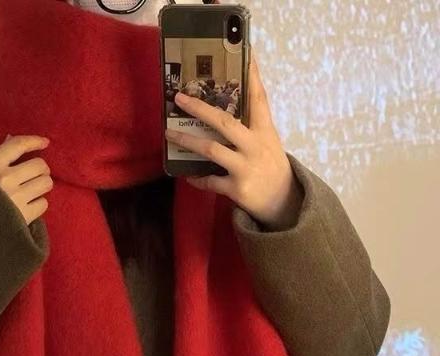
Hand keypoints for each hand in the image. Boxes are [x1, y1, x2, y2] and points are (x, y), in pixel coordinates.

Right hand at [0, 135, 52, 224]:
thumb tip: (10, 139)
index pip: (18, 145)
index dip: (34, 141)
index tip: (45, 142)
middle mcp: (5, 179)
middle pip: (40, 165)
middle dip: (41, 170)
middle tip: (34, 175)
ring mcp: (16, 198)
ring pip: (46, 183)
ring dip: (42, 185)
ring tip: (32, 191)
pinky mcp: (23, 217)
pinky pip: (43, 204)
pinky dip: (38, 204)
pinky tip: (27, 207)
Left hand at [164, 49, 302, 230]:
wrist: (283, 201)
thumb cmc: (270, 165)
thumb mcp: (268, 141)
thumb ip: (252, 124)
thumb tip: (226, 106)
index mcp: (264, 131)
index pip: (259, 98)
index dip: (252, 77)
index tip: (246, 55)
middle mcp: (254, 146)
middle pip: (224, 122)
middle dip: (199, 108)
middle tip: (180, 98)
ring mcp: (245, 167)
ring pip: (211, 150)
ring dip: (187, 141)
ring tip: (170, 135)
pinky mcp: (237, 188)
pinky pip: (210, 181)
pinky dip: (197, 178)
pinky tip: (187, 175)